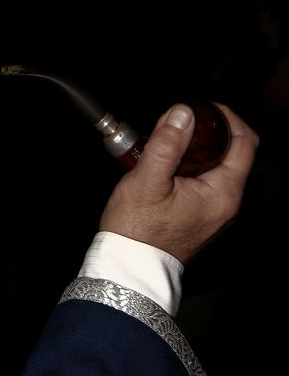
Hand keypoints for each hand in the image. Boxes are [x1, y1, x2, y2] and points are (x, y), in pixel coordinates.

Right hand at [99, 103, 258, 262]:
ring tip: (165, 138)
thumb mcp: (148, 181)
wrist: (130, 267)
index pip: (245, 143)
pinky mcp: (201, 215)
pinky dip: (189, 164)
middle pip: (232, 152)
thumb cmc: (137, 228)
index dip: (228, 118)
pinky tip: (163, 162)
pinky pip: (204, 180)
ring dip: (195, 147)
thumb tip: (183, 112)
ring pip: (216, 165)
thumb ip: (167, 144)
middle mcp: (227, 202)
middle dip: (207, 131)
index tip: (202, 108)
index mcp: (223, 192)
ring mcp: (215, 211)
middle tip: (177, 121)